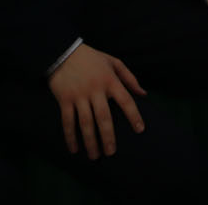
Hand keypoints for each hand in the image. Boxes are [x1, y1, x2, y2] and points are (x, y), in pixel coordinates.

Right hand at [47, 43, 146, 158]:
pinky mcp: (64, 100)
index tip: (139, 130)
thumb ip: (129, 78)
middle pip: (104, 117)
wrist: (63, 52)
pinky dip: (70, 136)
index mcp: (110, 80)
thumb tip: (143, 94)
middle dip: (108, 136)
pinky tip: (74, 149)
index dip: (133, 115)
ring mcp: (79, 96)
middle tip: (111, 153)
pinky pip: (67, 121)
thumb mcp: (114, 62)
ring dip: (90, 141)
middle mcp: (95, 90)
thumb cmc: (92, 58)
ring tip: (94, 156)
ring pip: (85, 123)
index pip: (125, 100)